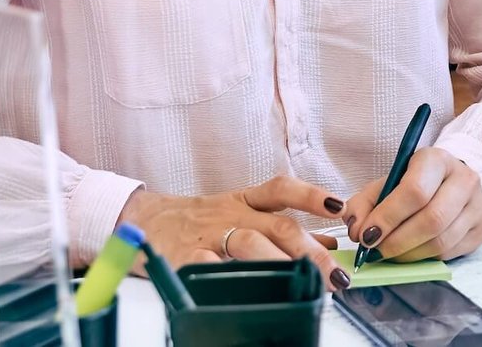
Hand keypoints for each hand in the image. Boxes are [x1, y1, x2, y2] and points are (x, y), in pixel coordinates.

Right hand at [117, 176, 350, 289]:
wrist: (141, 220)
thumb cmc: (199, 220)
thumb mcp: (241, 213)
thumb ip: (284, 226)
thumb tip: (330, 241)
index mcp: (245, 201)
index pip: (282, 189)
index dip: (312, 196)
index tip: (340, 208)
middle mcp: (232, 214)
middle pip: (278, 226)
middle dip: (311, 251)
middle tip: (335, 274)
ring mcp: (210, 235)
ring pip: (250, 244)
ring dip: (281, 264)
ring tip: (304, 283)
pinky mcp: (187, 258)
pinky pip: (212, 268)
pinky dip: (232, 278)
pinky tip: (251, 292)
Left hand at [343, 148, 481, 262]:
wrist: (451, 182)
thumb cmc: (414, 182)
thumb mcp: (387, 183)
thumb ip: (364, 203)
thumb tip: (356, 230)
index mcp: (437, 160)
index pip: (415, 191)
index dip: (388, 217)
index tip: (366, 235)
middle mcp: (464, 179)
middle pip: (432, 219)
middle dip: (397, 241)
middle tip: (375, 251)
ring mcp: (477, 206)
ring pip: (441, 241)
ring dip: (409, 254)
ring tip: (389, 254)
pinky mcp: (481, 230)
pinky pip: (450, 253)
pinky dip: (424, 258)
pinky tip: (409, 253)